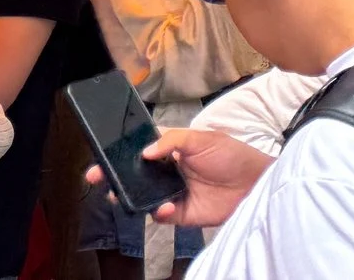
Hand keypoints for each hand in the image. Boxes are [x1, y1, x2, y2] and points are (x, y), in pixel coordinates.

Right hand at [89, 128, 274, 228]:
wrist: (255, 182)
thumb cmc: (232, 155)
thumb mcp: (205, 138)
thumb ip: (174, 141)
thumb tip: (145, 151)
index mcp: (174, 150)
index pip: (143, 148)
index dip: (123, 151)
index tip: (103, 155)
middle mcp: (169, 171)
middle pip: (136, 174)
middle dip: (115, 176)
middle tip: (98, 178)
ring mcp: (173, 192)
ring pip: (142, 196)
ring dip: (129, 196)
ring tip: (119, 195)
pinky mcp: (180, 212)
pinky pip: (160, 215)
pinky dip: (158, 212)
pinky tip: (165, 206)